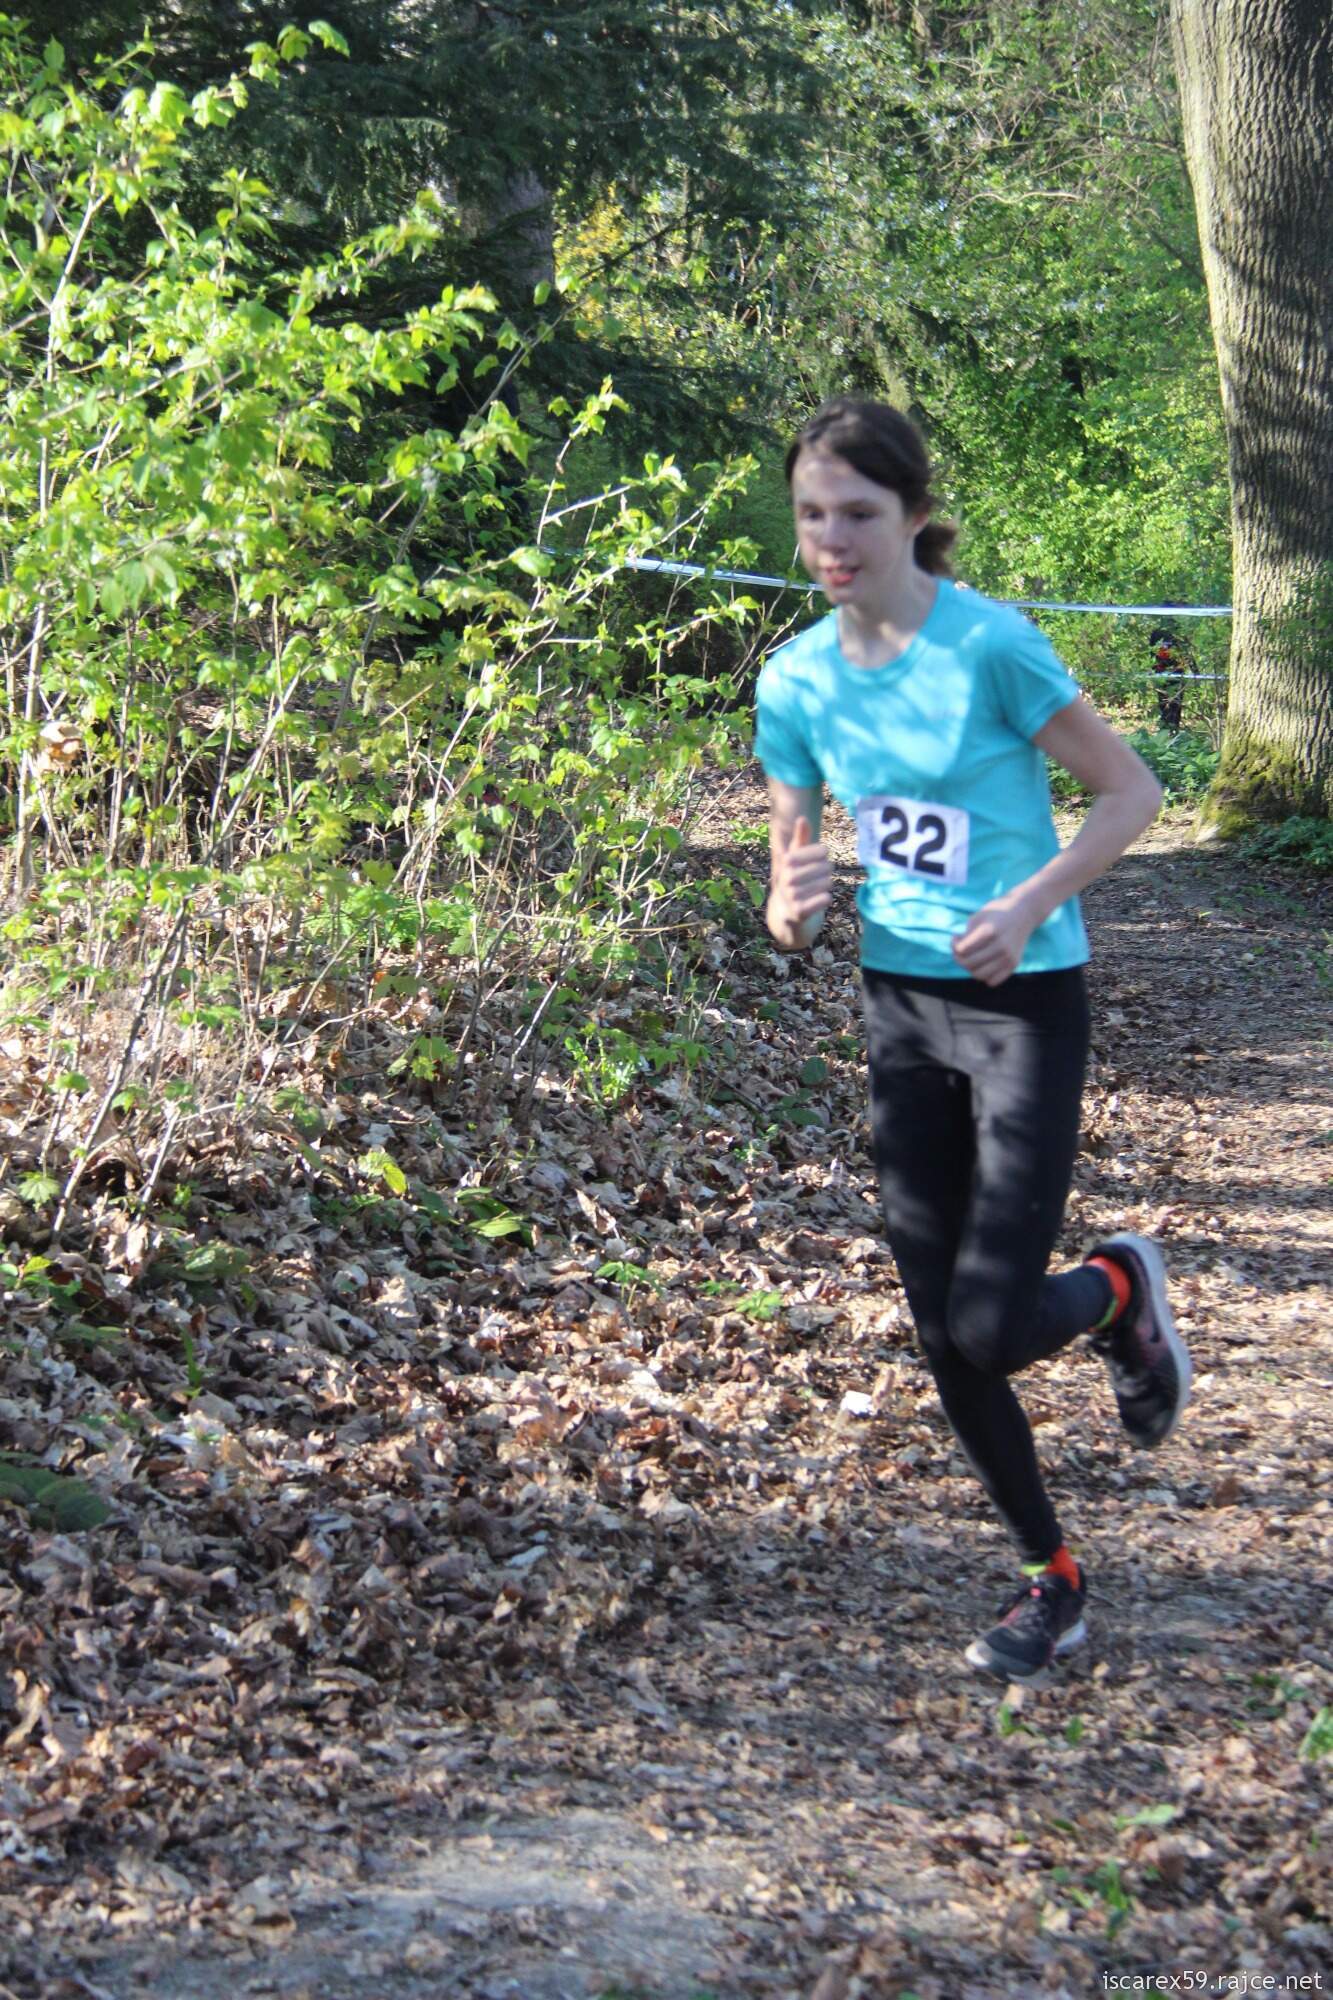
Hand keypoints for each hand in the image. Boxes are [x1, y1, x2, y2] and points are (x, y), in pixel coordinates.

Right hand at [769, 813, 831, 939]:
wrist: (785, 913)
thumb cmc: (794, 880)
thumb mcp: (795, 858)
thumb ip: (800, 839)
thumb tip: (802, 818)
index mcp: (787, 860)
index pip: (822, 851)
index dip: (824, 855)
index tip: (818, 860)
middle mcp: (787, 877)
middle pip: (827, 867)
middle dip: (827, 872)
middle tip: (818, 877)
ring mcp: (792, 895)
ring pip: (828, 883)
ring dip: (826, 886)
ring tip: (816, 889)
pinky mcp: (799, 912)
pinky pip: (825, 899)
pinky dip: (825, 899)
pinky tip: (818, 900)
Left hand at [951, 891, 1040, 985]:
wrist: (1024, 912)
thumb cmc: (996, 913)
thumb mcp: (977, 918)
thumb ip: (966, 937)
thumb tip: (958, 954)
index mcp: (990, 931)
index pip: (963, 949)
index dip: (954, 945)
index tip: (956, 936)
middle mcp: (1001, 946)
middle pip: (969, 964)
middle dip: (958, 958)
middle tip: (959, 950)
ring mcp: (1009, 957)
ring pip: (979, 975)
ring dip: (970, 968)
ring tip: (971, 957)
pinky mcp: (1014, 965)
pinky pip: (992, 981)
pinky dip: (984, 975)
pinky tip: (983, 963)